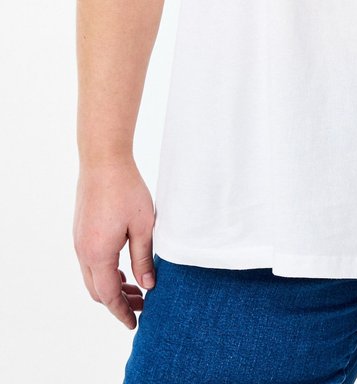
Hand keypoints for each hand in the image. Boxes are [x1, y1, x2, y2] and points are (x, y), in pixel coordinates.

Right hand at [73, 156, 156, 329]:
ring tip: (135, 289)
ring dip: (111, 286)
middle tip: (141, 306)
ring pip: (92, 277)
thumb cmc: (126, 189)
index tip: (134, 323)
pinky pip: (90, 262)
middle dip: (118, 302)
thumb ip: (144, 259)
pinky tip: (122, 268)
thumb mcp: (142, 226)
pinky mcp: (81, 231)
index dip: (122, 311)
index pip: (109, 295)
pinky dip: (105, 272)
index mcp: (99, 254)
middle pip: (97, 290)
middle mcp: (84, 252)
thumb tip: (148, 286)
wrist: (103, 161)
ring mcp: (79, 241)